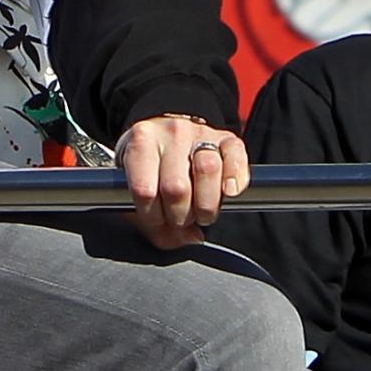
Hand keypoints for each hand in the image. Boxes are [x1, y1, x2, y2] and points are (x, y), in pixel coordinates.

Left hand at [115, 115, 248, 249]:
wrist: (162, 136)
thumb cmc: (146, 169)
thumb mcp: (134, 192)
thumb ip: (152, 225)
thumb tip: (191, 238)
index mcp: (141, 142)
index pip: (145, 191)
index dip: (153, 218)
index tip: (157, 222)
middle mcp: (170, 132)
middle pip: (177, 187)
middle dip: (180, 216)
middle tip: (179, 219)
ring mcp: (199, 132)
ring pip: (208, 170)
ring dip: (206, 206)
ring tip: (200, 212)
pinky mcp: (226, 137)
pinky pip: (236, 157)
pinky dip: (235, 179)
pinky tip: (228, 192)